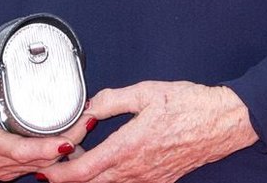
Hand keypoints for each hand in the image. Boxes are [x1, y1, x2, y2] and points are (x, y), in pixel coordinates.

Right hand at [0, 50, 76, 179]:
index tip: (71, 136)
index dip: (49, 147)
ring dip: (61, 150)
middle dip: (67, 143)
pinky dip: (50, 155)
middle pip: (39, 160)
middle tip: (88, 120)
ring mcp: (0, 166)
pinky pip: (33, 165)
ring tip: (84, 126)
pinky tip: (67, 139)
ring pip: (39, 166)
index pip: (24, 152)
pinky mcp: (3, 166)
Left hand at [42, 80, 256, 182]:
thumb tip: (88, 107)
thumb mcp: (146, 92)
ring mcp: (148, 179)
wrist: (222, 122)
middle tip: (52, 163)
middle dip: (68, 177)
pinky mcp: (158, 181)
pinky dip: (108, 178)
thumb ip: (112, 100)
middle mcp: (137, 170)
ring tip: (76, 158)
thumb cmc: (189, 105)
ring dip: (88, 177)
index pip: (84, 170)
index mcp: (129, 147)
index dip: (60, 174)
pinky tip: (105, 162)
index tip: (44, 171)